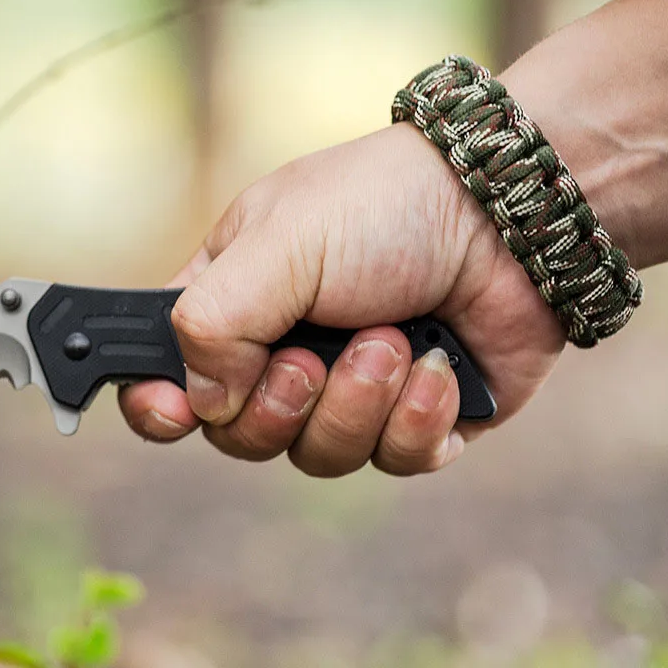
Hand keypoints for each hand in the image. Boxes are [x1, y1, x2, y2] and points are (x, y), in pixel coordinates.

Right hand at [119, 122, 563, 476]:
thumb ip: (216, 319)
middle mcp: (292, 351)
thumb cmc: (385, 209)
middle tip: (315, 356)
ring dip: (358, 403)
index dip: (162, 408)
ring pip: (322, 456)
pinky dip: (418, 417)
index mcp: (242, 302)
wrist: (505, 217)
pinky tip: (439, 368)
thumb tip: (202, 400)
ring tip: (394, 342)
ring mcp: (357, 388)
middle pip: (245, 436)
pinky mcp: (420, 416)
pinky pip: (396, 459)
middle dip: (283, 404)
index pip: (174, 375)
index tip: (172, 414)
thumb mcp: (282, 241)